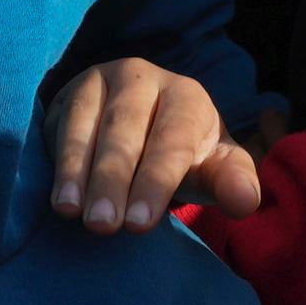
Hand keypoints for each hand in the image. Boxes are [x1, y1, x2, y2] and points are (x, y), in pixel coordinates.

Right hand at [42, 57, 264, 234]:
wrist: (143, 126)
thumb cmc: (183, 156)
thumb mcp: (212, 168)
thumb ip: (232, 183)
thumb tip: (245, 203)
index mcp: (186, 96)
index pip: (172, 138)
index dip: (156, 181)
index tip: (140, 224)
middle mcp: (142, 78)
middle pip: (126, 129)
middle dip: (113, 180)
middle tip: (104, 226)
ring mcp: (101, 80)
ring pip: (87, 124)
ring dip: (78, 171)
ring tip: (72, 212)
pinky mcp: (70, 92)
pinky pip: (61, 124)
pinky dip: (59, 163)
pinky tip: (60, 198)